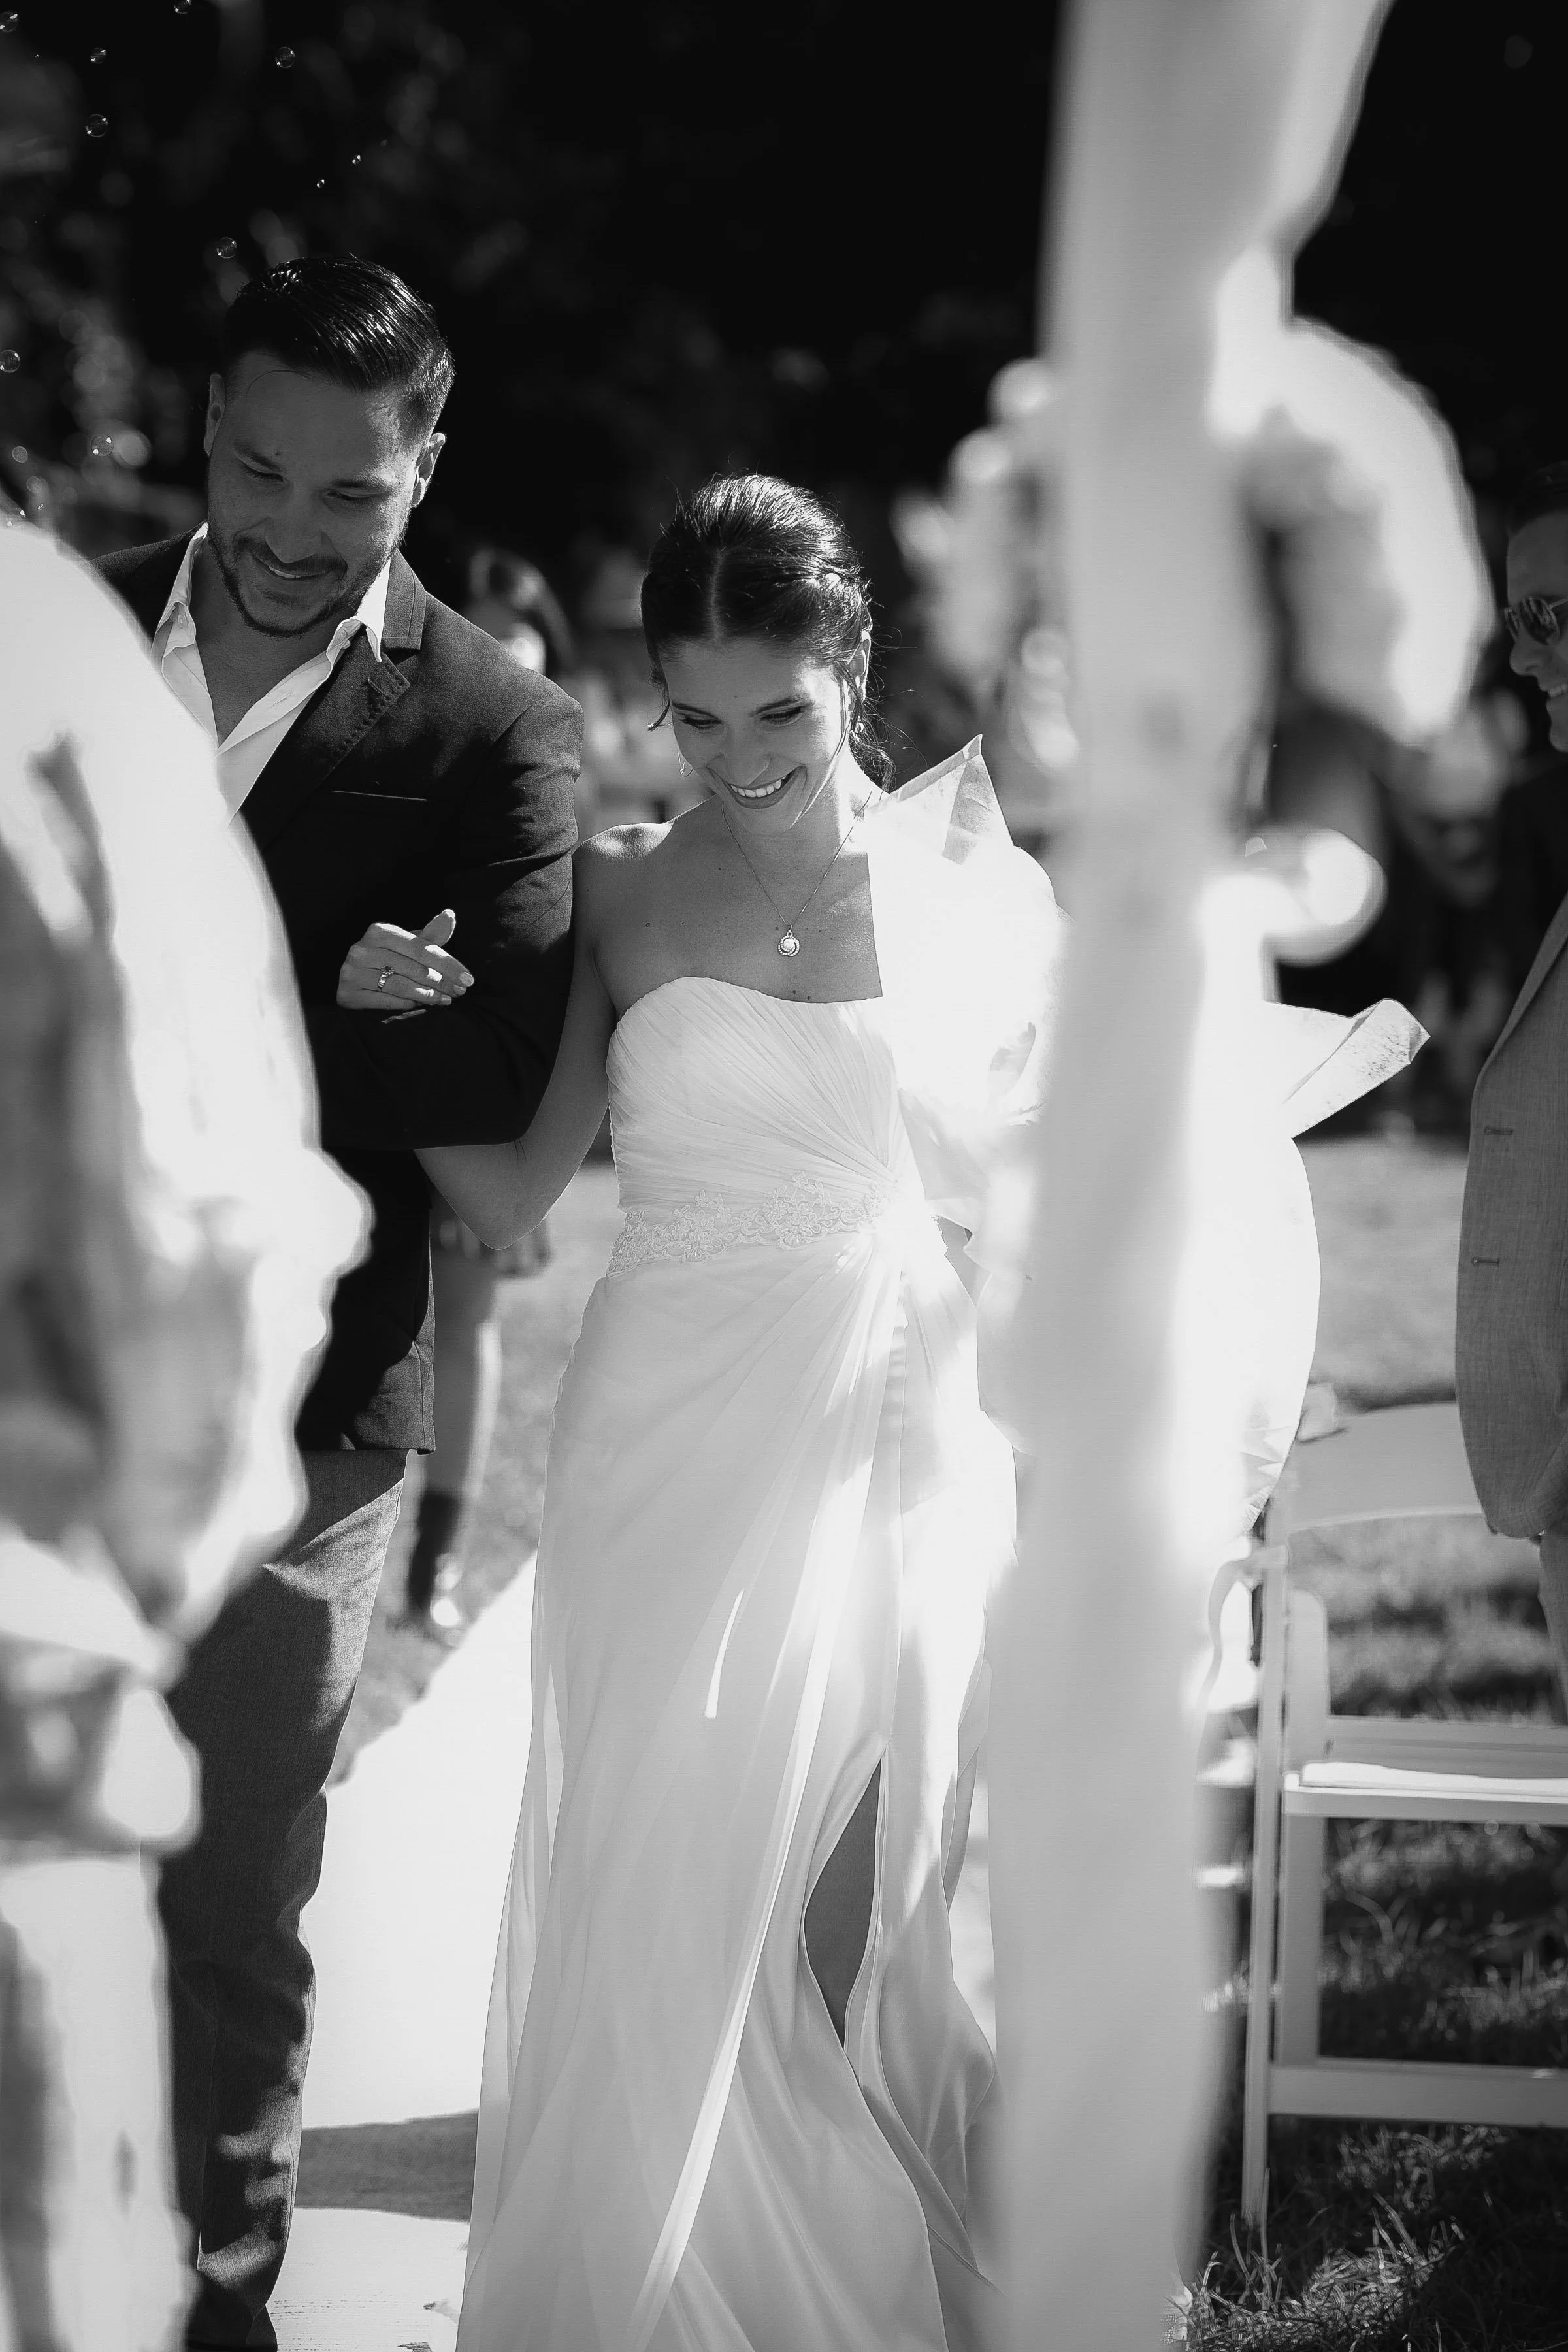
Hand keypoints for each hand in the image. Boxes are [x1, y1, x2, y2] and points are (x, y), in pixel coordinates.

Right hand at [337, 909, 475, 1011]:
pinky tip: (421, 1005)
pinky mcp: (348, 994)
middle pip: (414, 968)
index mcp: (379, 931)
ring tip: (446, 1000)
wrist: (354, 976)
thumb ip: (430, 934)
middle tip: (460, 992)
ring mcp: (352, 972)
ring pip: (401, 986)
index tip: (468, 978)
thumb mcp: (407, 943)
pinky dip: (407, 1004)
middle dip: (442, 982)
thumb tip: (451, 915)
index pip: (422, 948)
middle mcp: (362, 949)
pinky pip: (386, 1001)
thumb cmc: (388, 957)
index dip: (449, 964)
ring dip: (429, 995)